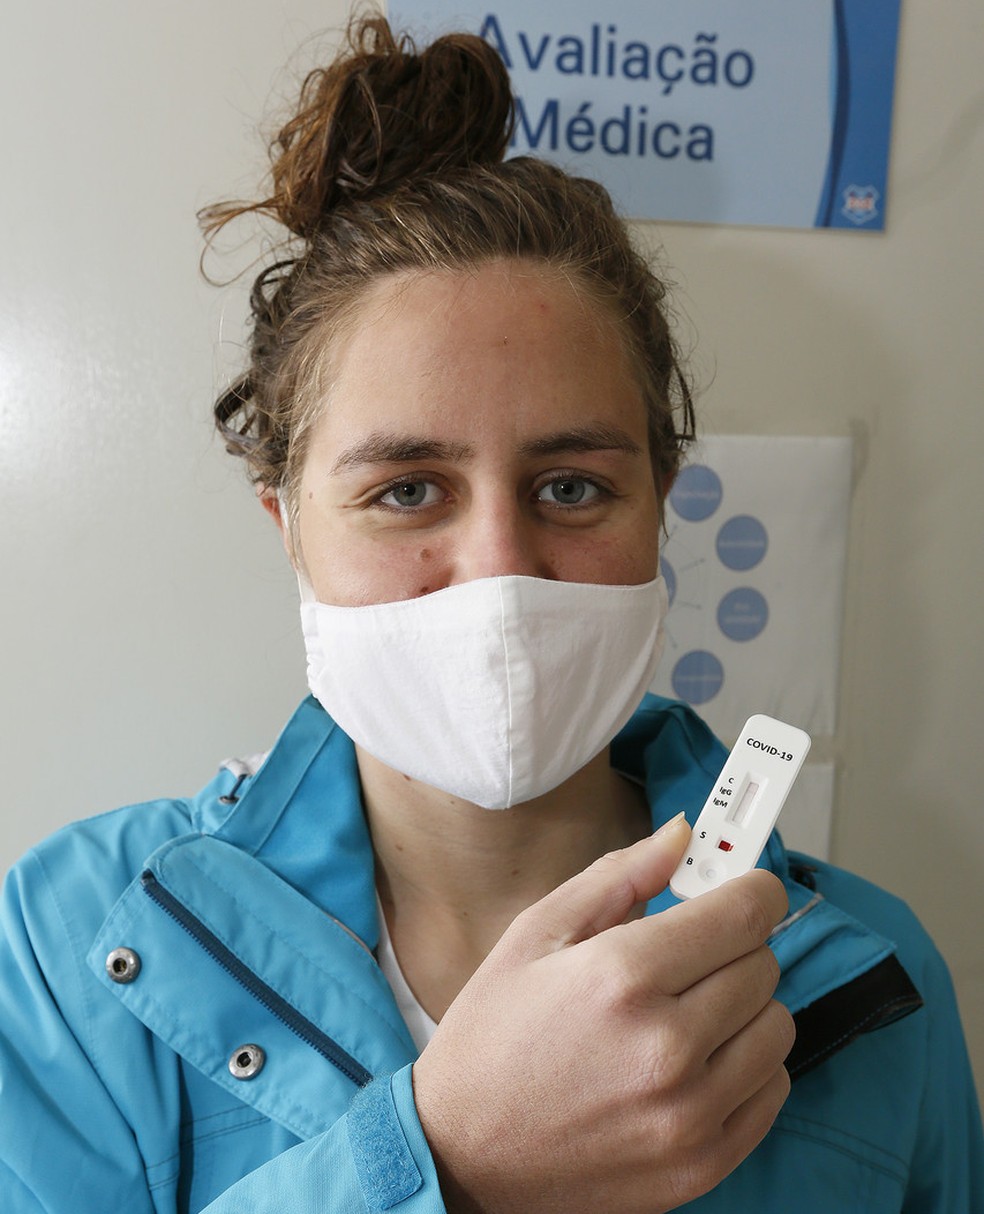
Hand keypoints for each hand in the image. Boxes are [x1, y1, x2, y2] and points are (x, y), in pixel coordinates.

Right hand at [412, 817, 792, 1212]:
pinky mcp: (703, 1165)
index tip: (743, 888)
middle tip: (686, 955)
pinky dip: (745, 1066)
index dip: (752, 889)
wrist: (461, 1153)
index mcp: (621, 976)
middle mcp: (666, 1047)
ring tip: (687, 1010)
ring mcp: (689, 1115)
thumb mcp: (536, 934)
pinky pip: (771, 1090)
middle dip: (732, 946)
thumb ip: (618, 876)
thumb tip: (682, 836)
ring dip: (743, 1007)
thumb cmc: (493, 1037)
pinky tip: (694, 1060)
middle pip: (764, 965)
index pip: (743, 913)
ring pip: (777, 1026)